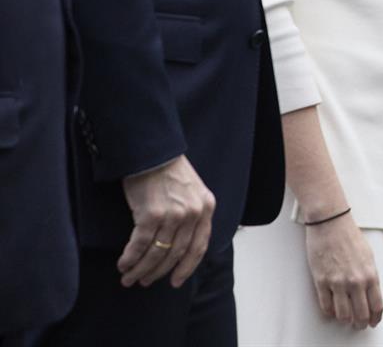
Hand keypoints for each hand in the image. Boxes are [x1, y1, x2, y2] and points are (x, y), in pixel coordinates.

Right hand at [117, 154, 215, 287]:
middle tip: (145, 282)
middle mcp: (194, 213)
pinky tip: (123, 265)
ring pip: (158, 253)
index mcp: (207, 207)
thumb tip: (180, 245)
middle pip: (177, 253)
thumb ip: (192, 214)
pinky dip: (131, 258)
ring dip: (141, 269)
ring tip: (129, 278)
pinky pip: (140, 245)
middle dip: (159, 272)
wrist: (152, 152)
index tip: (176, 281)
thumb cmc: (168, 171)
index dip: (187, 267)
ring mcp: (173, 215)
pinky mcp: (151, 215)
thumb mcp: (192, 191)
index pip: (199, 245)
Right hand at [305, 211, 382, 328]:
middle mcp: (355, 281)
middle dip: (361, 323)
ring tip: (345, 320)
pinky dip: (330, 312)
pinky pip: (326, 307)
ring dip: (345, 321)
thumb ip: (369, 276)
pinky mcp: (321, 282)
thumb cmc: (349, 236)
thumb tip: (369, 293)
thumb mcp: (368, 256)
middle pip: (361, 314)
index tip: (374, 321)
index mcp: (370, 274)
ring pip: (343, 315)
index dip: (376, 317)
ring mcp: (338, 283)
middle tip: (359, 325)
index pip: (377, 305)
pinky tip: (332, 311)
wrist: (331, 224)